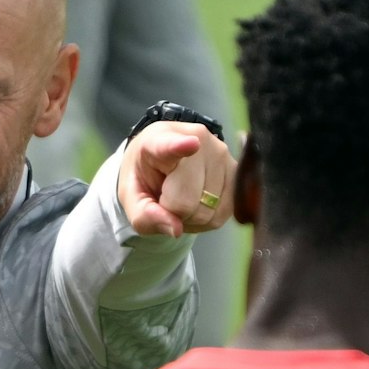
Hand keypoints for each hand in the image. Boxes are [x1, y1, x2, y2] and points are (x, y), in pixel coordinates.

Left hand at [117, 120, 233, 237]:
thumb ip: (145, 215)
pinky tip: (198, 204)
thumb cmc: (146, 177)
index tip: (192, 143)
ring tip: (181, 199)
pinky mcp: (237, 171)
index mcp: (159, 140)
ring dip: (191, 218)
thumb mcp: (132, 198)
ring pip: (208, 210)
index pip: (170, 145)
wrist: (161, 164)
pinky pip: (223, 214)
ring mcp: (221, 153)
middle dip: (174, 212)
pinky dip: (208, 219)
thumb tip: (176, 229)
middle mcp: (196, 139)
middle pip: (187, 200)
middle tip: (166, 199)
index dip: (181, 146)